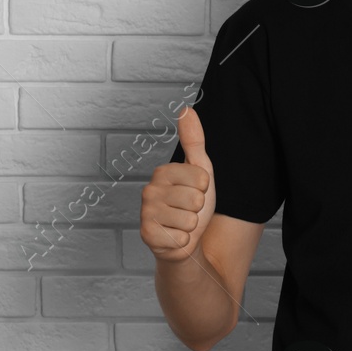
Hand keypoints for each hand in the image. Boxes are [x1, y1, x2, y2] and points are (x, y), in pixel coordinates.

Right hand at [141, 105, 215, 262]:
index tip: (196, 192)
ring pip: (189, 219)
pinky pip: (180, 238)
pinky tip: (174, 236)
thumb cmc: (193, 204)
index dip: (205, 189)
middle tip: (188, 210)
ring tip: (181, 223)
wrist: (185, 239)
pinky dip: (183, 240)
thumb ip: (194, 140)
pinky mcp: (147, 235)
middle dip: (199, 209)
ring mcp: (146, 213)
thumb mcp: (200, 170)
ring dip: (191, 225)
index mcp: (163, 172)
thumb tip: (186, 109)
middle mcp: (150, 190)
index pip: (201, 178)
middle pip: (195, 199)